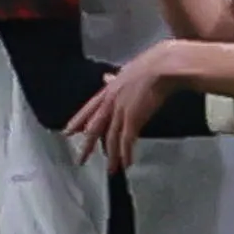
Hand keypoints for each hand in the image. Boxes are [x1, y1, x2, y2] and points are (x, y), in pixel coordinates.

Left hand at [64, 41, 183, 170]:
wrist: (164, 66)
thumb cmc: (154, 64)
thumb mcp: (129, 70)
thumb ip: (117, 78)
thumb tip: (106, 77)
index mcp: (110, 89)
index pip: (89, 108)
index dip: (78, 121)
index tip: (68, 132)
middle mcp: (111, 101)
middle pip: (95, 127)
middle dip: (87, 145)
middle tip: (80, 160)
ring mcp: (121, 110)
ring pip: (111, 138)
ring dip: (111, 156)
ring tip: (111, 170)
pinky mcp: (133, 119)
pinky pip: (126, 140)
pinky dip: (126, 153)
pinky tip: (127, 163)